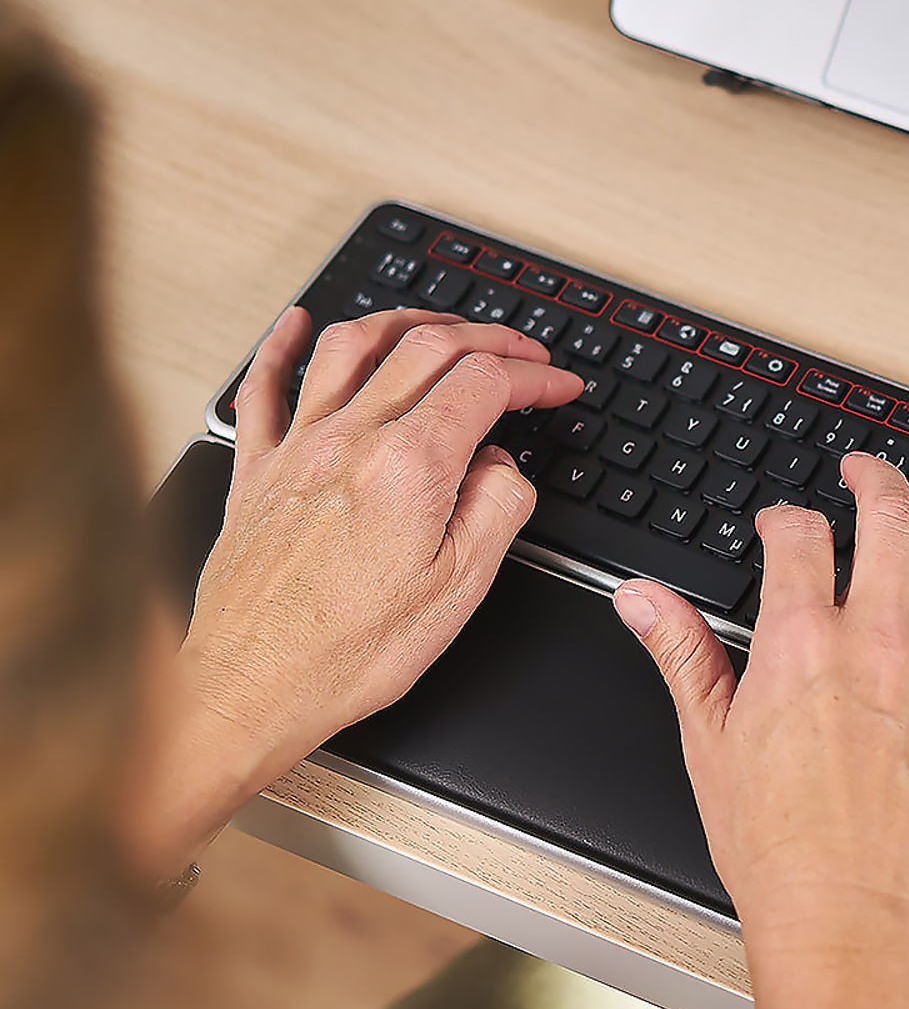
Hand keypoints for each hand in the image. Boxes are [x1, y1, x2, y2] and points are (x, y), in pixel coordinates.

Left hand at [130, 305, 581, 872]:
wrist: (251, 688)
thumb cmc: (348, 652)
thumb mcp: (461, 589)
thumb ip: (498, 506)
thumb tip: (501, 461)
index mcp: (409, 467)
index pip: (485, 382)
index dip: (534, 374)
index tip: (558, 386)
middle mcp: (351, 440)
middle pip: (428, 346)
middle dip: (489, 337)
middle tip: (523, 354)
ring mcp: (299, 448)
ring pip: (354, 344)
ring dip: (407, 321)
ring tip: (441, 324)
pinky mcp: (257, 471)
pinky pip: (264, 385)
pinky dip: (282, 343)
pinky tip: (295, 322)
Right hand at [613, 447, 908, 1008]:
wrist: (847, 923)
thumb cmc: (776, 845)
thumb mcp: (709, 740)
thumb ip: (682, 652)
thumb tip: (641, 600)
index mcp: (800, 644)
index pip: (799, 539)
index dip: (786, 518)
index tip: (781, 526)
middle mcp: (873, 643)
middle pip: (888, 522)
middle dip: (875, 479)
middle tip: (865, 468)